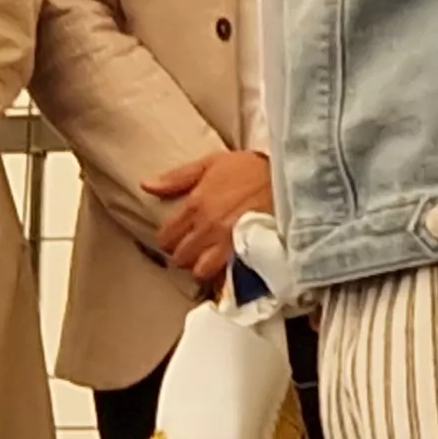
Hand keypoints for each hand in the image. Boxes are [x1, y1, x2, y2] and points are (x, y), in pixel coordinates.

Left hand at [149, 150, 276, 283]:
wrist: (291, 178)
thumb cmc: (251, 168)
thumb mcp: (212, 162)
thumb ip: (178, 177)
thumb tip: (146, 186)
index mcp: (194, 205)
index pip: (165, 237)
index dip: (170, 240)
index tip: (179, 238)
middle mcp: (206, 227)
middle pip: (180, 258)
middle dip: (185, 255)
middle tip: (195, 249)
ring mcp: (226, 243)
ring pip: (199, 271)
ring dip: (202, 268)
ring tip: (210, 261)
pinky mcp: (246, 253)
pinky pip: (224, 276)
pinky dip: (223, 276)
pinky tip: (226, 269)